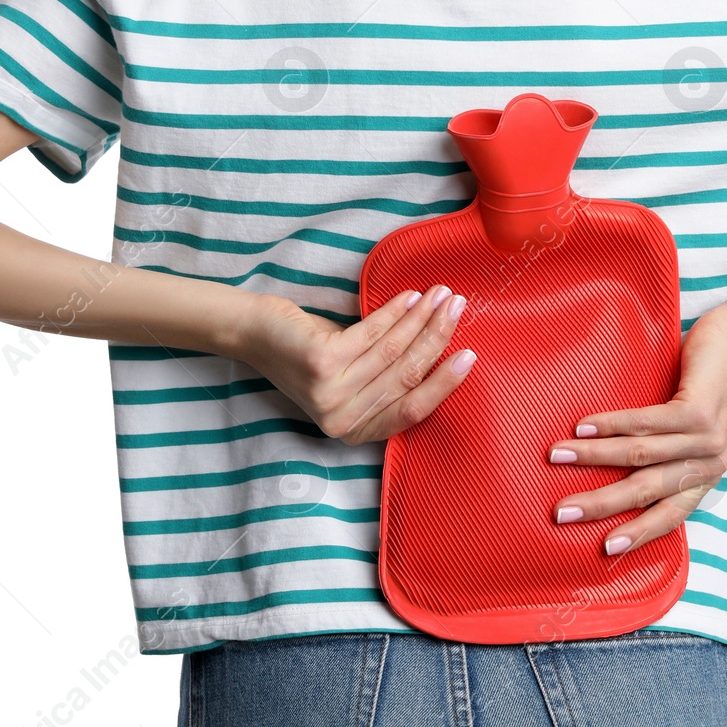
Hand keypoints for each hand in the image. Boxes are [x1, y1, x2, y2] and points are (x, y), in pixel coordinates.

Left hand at [237, 286, 475, 443]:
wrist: (257, 335)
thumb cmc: (311, 354)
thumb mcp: (352, 378)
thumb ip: (389, 378)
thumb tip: (441, 349)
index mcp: (355, 430)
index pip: (413, 411)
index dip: (444, 383)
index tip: (469, 356)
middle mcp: (343, 419)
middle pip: (407, 376)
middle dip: (438, 337)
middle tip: (458, 308)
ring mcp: (331, 394)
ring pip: (393, 352)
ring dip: (422, 318)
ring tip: (441, 295)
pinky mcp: (322, 363)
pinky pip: (372, 333)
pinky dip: (395, 311)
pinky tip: (410, 296)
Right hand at [548, 303, 726, 553]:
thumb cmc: (701, 386)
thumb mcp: (687, 431)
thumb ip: (660, 454)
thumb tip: (605, 467)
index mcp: (704, 477)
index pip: (670, 516)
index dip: (637, 534)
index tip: (603, 549)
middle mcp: (708, 464)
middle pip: (646, 491)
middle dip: (599, 504)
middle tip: (561, 513)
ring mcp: (705, 438)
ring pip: (640, 455)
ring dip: (592, 458)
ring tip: (556, 456)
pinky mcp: (698, 411)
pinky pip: (646, 423)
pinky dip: (610, 426)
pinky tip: (583, 427)